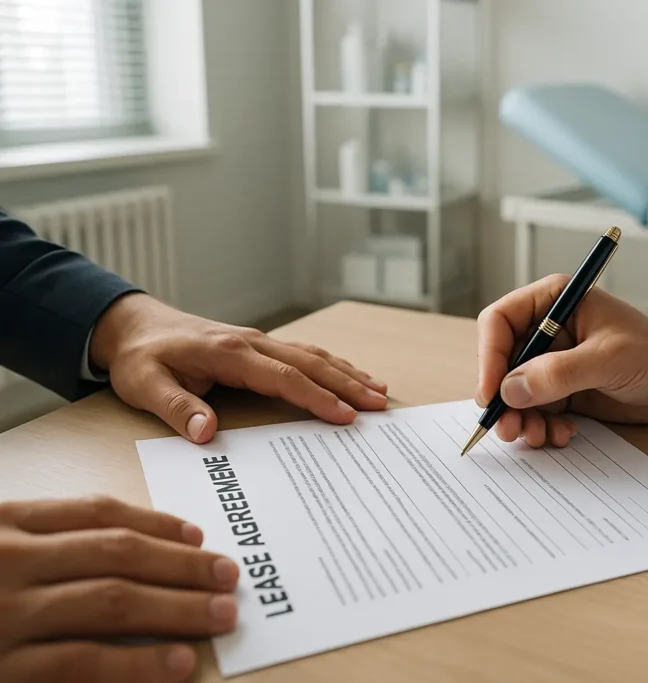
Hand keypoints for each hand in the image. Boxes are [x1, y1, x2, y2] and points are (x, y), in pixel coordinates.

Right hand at [0, 496, 239, 682]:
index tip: (199, 536)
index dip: (157, 524)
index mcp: (7, 524)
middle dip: (183, 565)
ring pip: (113, 601)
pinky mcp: (5, 668)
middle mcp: (10, 561)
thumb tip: (139, 551)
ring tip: (222, 614)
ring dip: (178, 607)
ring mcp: (6, 614)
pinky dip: (137, 662)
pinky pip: (82, 661)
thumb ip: (48, 546)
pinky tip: (179, 661)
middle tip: (228, 576)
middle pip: (118, 553)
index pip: (98, 513)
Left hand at [90, 293, 388, 442]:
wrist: (133, 326)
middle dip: (348, 385)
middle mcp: (252, 343)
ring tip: (379, 392)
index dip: (317, 397)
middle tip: (380, 406)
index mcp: (230, 353)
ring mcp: (259, 341)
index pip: (285, 378)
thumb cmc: (140, 358)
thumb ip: (177, 407)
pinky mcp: (259, 346)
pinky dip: (332, 365)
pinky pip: (304, 354)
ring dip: (347, 373)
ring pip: (313, 355)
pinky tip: (350, 375)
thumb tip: (207, 432)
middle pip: (311, 363)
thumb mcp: (145, 385)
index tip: (345, 416)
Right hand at [476, 274, 647, 446]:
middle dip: (503, 398)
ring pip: (514, 392)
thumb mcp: (609, 359)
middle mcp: (547, 329)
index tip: (491, 393)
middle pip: (502, 362)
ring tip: (537, 435)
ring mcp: (552, 362)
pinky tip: (560, 434)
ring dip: (520, 418)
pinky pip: (534, 410)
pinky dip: (539, 426)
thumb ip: (559, 373)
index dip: (490, 357)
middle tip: (509, 428)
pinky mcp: (561, 390)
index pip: (500, 322)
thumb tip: (511, 390)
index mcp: (555, 301)